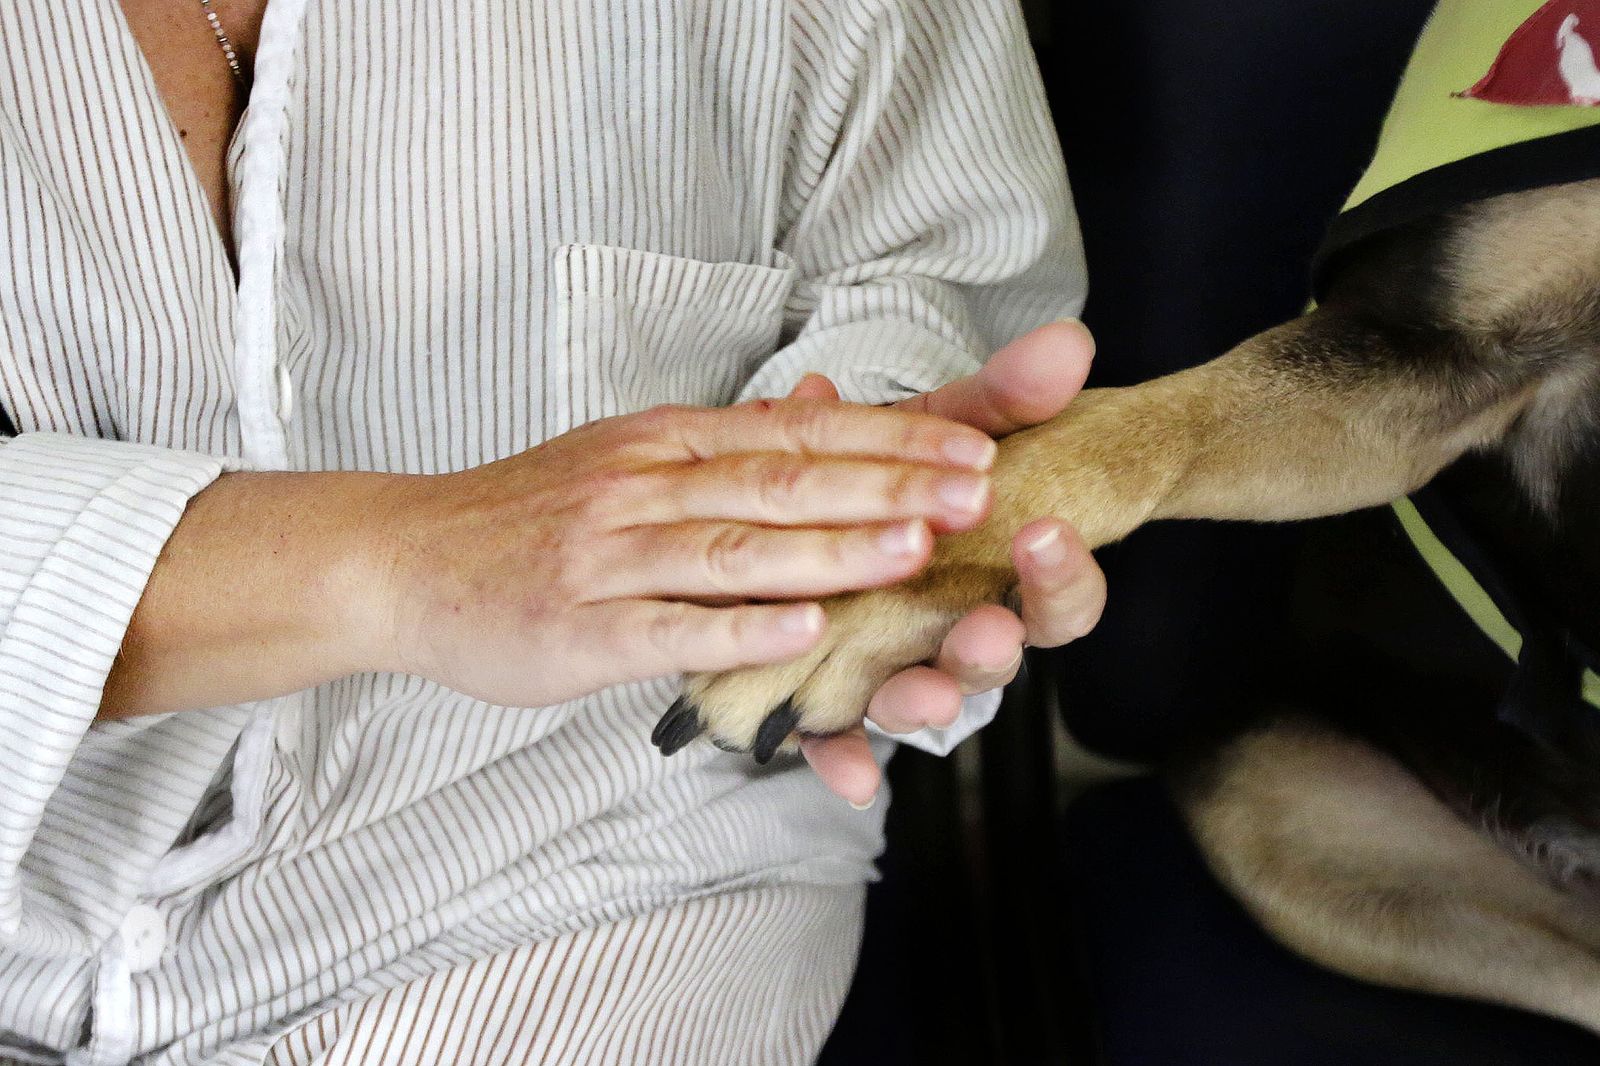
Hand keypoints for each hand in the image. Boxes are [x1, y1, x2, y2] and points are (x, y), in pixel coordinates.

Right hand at [374, 399, 1001, 709]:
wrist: (404, 557)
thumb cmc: (532, 516)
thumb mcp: (630, 456)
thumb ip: (727, 446)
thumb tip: (824, 409)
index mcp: (668, 441)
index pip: (797, 430)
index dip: (892, 438)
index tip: (975, 446)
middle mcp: (645, 484)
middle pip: (781, 479)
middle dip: (887, 484)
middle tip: (976, 491)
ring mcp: (610, 556)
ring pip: (733, 547)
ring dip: (829, 548)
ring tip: (914, 548)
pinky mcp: (579, 627)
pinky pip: (669, 627)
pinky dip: (739, 630)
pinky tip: (803, 633)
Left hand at [791, 321, 1107, 805]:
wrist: (809, 505)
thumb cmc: (905, 474)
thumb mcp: (944, 428)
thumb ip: (999, 396)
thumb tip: (1067, 343)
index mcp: (996, 573)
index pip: (1059, 596)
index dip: (1063, 576)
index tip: (1046, 532)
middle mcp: (955, 630)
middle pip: (994, 660)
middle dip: (991, 649)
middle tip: (985, 628)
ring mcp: (897, 668)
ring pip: (923, 701)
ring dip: (925, 702)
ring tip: (918, 693)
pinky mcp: (832, 698)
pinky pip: (844, 741)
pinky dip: (846, 759)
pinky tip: (849, 779)